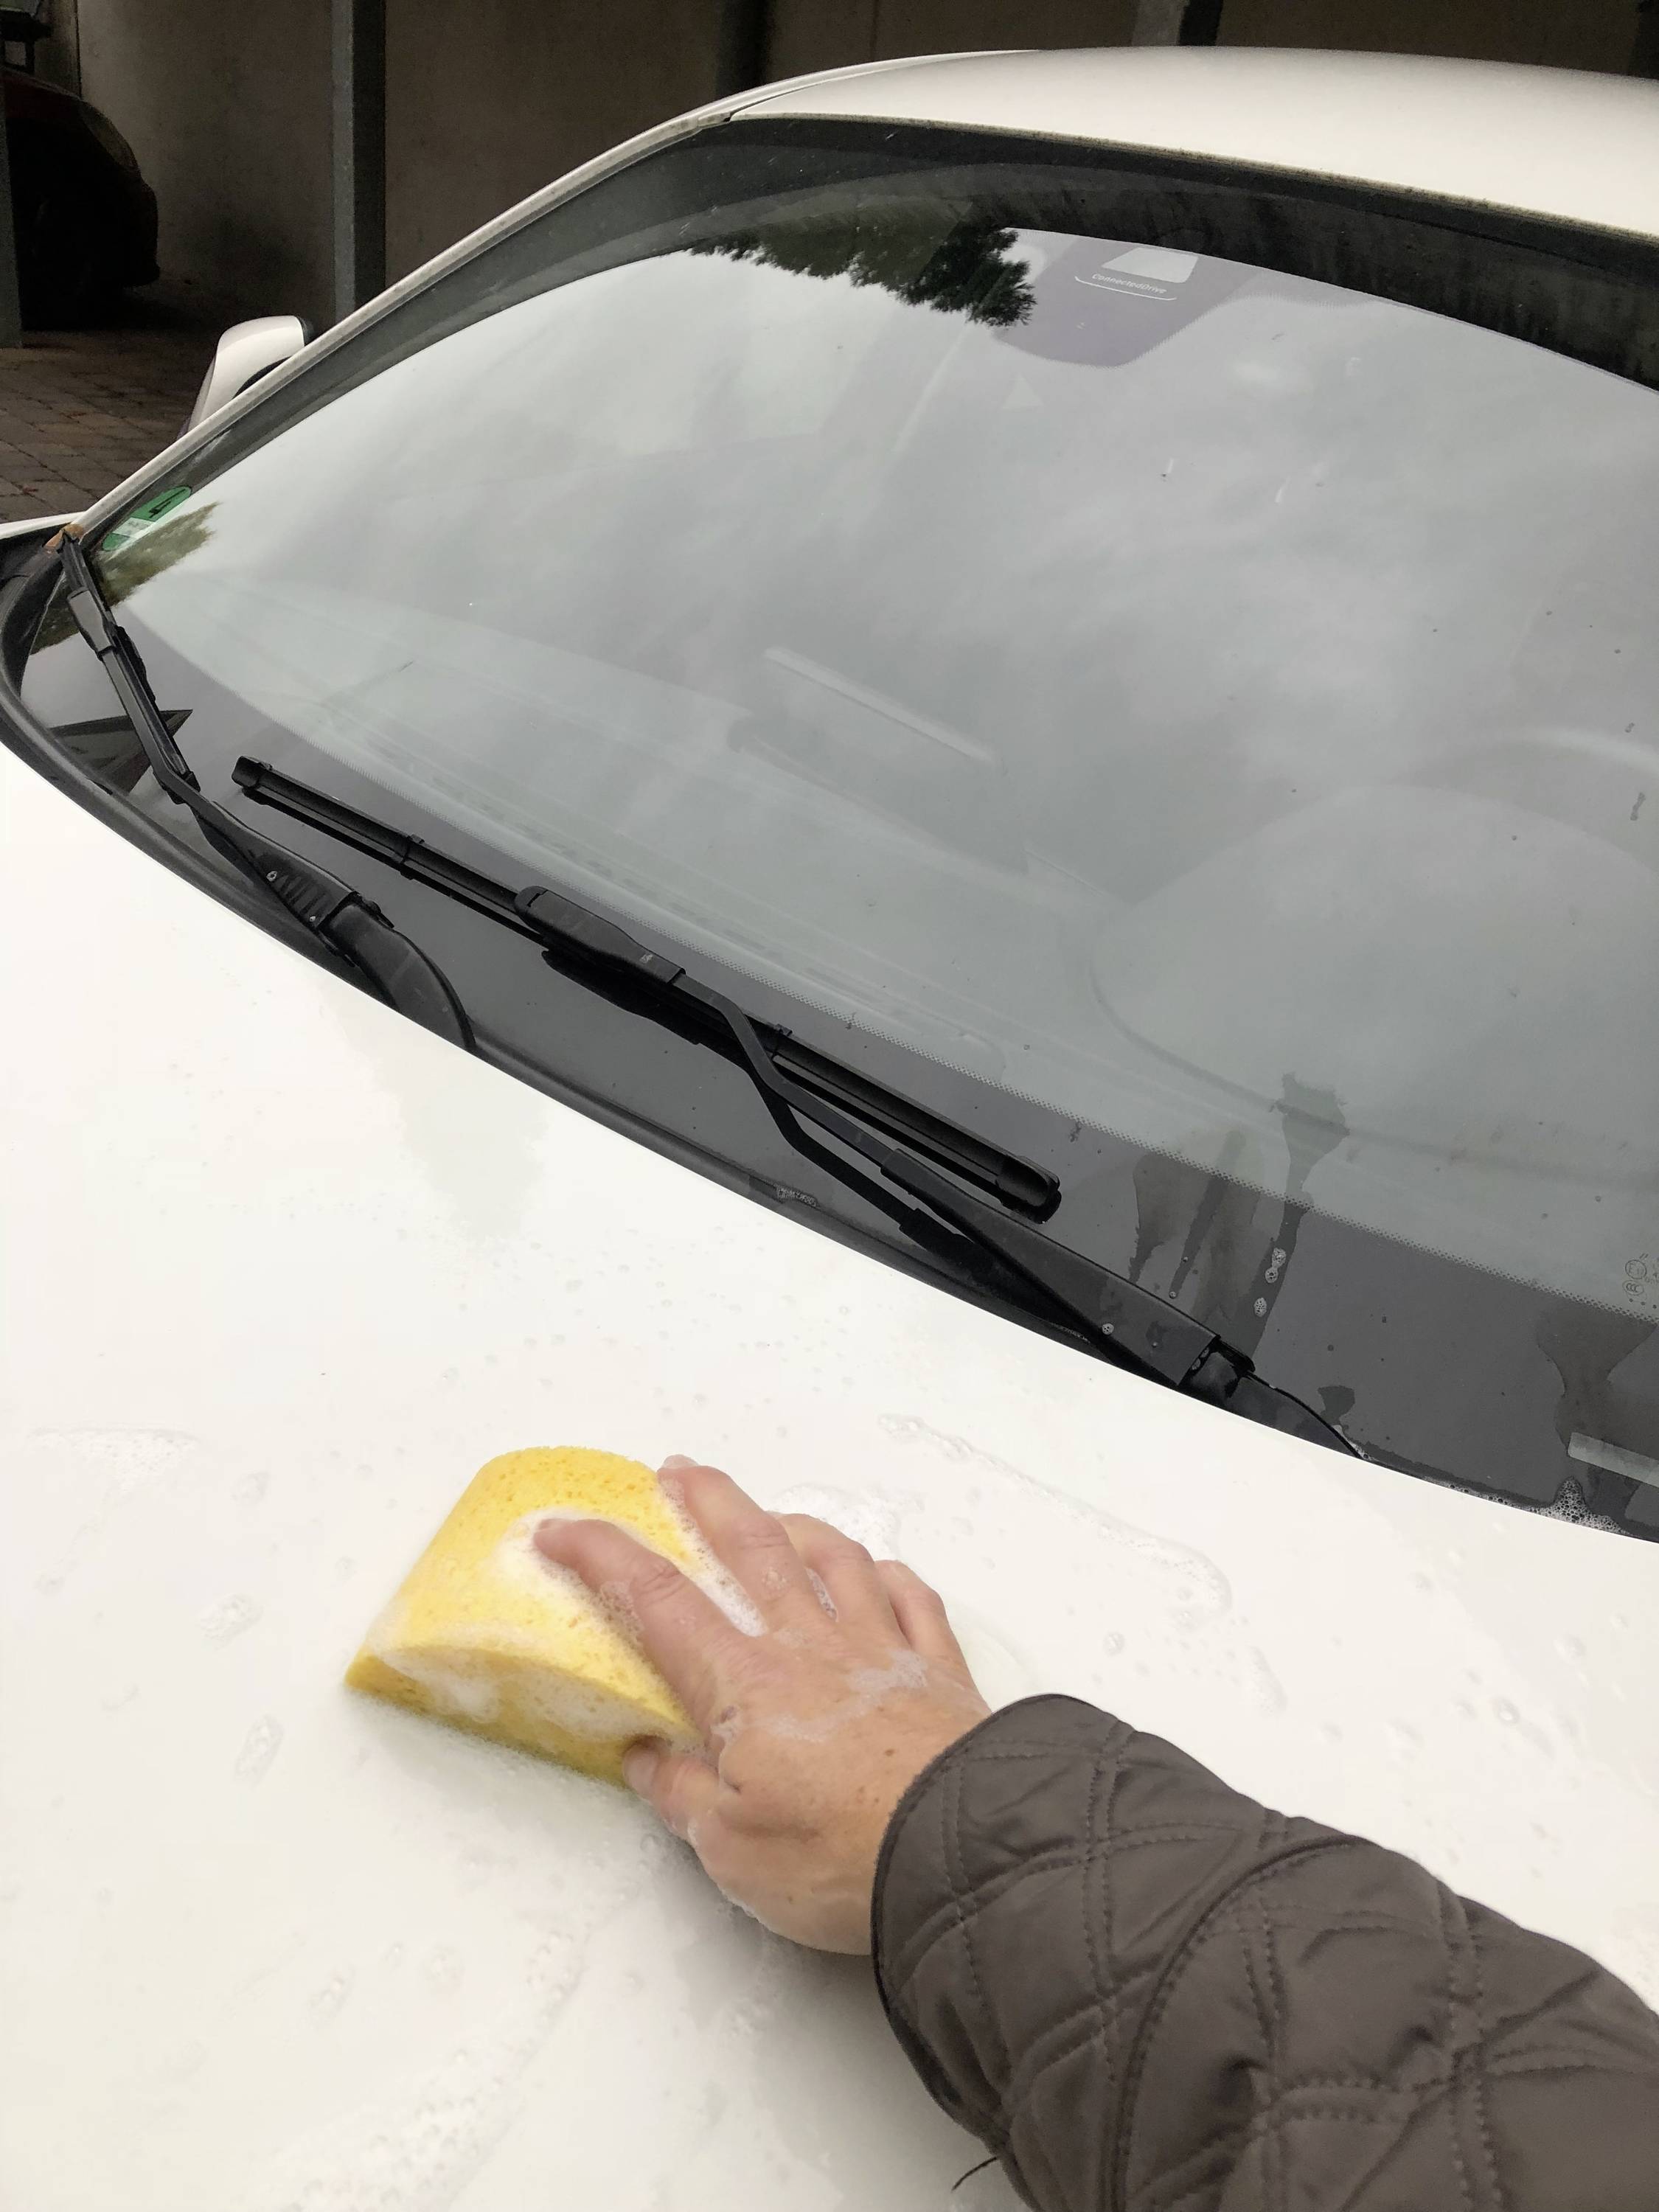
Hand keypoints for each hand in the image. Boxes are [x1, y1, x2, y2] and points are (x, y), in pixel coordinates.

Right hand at [534, 1458, 989, 1951]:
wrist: (963, 1853)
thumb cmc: (838, 1855)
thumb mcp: (731, 1849)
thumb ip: (683, 1796)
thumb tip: (645, 1754)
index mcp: (745, 1684)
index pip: (658, 1600)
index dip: (603, 1556)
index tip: (561, 1528)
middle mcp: (810, 1646)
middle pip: (752, 1548)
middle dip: (708, 1500)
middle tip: (677, 1471)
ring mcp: (881, 1649)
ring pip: (836, 1560)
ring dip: (798, 1526)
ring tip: (775, 1515)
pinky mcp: (940, 1672)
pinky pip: (915, 1601)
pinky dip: (893, 1578)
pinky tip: (884, 1574)